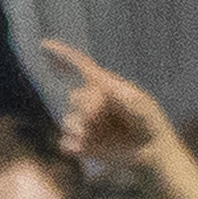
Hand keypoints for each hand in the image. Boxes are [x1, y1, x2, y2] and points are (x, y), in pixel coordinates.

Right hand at [42, 38, 174, 172]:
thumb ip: (123, 97)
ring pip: (69, 121)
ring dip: (77, 128)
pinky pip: (68, 143)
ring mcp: (87, 124)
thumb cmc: (150, 123)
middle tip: (100, 120)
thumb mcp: (141, 105)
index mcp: (103, 86)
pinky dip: (70, 145)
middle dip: (87, 109)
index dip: (62, 55)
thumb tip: (104, 89)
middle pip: (76, 98)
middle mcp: (91, 103)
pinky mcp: (85, 145)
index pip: (80, 66)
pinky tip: (77, 148)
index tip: (44, 46)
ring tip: (88, 138)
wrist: (153, 152)